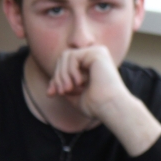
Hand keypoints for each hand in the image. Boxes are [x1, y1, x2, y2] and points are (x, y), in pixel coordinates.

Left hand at [46, 46, 160, 155]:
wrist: (110, 107)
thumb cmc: (97, 106)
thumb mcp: (75, 96)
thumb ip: (64, 88)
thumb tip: (50, 89)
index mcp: (93, 64)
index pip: (66, 64)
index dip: (55, 78)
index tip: (51, 94)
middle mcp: (96, 55)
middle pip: (63, 58)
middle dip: (57, 77)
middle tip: (61, 92)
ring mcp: (98, 52)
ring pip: (65, 56)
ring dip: (62, 75)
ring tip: (68, 89)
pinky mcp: (97, 53)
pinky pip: (72, 56)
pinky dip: (70, 71)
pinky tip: (80, 83)